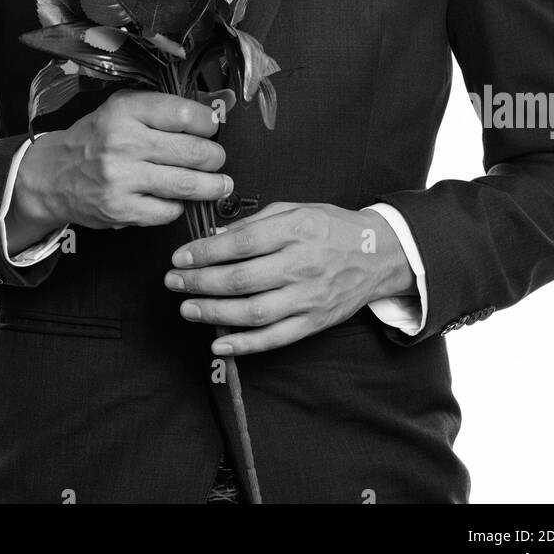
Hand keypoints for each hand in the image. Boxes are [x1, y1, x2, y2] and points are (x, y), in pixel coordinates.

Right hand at [4, 90, 230, 249]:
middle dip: (215, 158)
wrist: (53, 175)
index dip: (208, 123)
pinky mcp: (121, 210)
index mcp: (125, 111)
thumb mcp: (120, 108)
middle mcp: (123, 143)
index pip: (184, 114)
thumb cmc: (96, 138)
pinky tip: (177, 199)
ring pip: (186, 184)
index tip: (212, 128)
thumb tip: (209, 117)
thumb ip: (159, 109)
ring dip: (212, 186)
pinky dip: (179, 206)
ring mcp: (121, 179)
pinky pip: (168, 211)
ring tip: (221, 185)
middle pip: (193, 152)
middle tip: (218, 160)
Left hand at [163, 202, 415, 354]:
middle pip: (242, 278)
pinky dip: (245, 345)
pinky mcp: (314, 322)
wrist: (380, 255)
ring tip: (187, 308)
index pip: (241, 243)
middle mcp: (302, 264)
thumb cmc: (332, 227)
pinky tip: (218, 343)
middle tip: (173, 282)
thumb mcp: (296, 208)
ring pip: (254, 311)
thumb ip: (255, 221)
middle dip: (201, 282)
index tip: (180, 257)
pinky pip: (275, 339)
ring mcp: (309, 297)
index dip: (205, 252)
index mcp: (297, 229)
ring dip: (214, 313)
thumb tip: (215, 236)